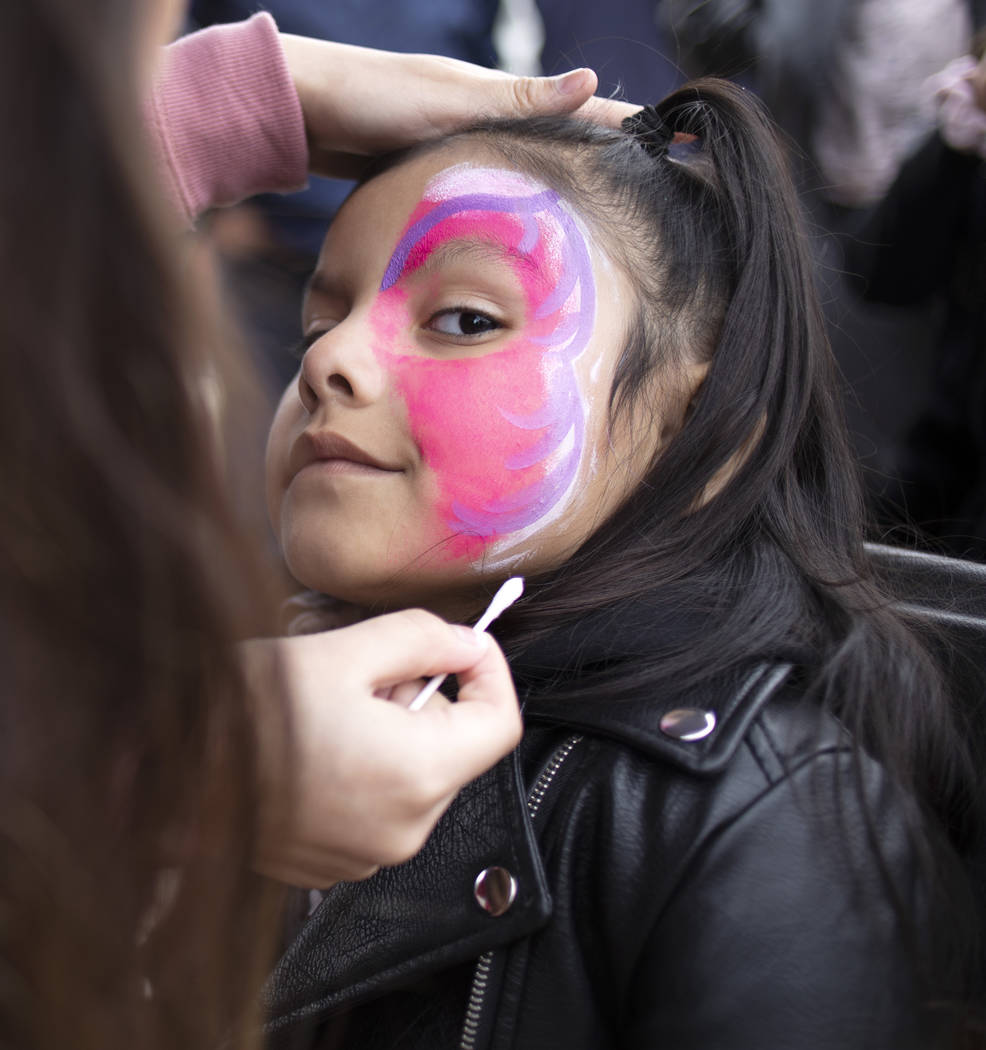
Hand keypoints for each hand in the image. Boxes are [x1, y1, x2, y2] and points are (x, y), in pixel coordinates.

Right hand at [241, 610, 521, 886]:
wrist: (160, 778)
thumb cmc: (243, 709)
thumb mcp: (342, 651)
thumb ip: (423, 638)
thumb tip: (468, 645)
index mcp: (418, 775)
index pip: (501, 724)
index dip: (490, 673)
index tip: (463, 644)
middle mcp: (405, 830)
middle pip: (454, 748)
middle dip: (425, 699)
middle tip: (365, 673)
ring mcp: (367, 856)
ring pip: (415, 775)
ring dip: (392, 733)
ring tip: (327, 712)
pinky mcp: (333, 865)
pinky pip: (377, 805)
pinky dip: (363, 769)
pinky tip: (312, 747)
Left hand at [279, 35, 639, 177]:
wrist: (306, 110)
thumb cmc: (372, 99)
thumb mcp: (449, 100)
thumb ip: (518, 99)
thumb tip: (591, 80)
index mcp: (495, 94)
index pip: (576, 106)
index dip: (622, 124)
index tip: (672, 138)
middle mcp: (484, 112)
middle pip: (557, 134)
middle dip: (602, 154)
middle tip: (647, 178)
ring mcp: (461, 136)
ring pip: (525, 158)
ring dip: (563, 174)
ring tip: (599, 201)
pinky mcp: (436, 159)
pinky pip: (491, 175)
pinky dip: (519, 188)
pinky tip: (524, 209)